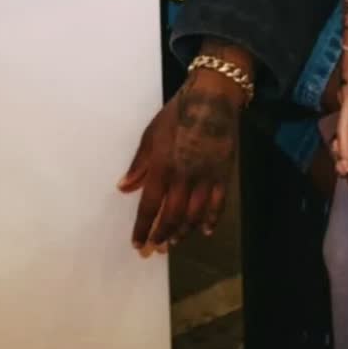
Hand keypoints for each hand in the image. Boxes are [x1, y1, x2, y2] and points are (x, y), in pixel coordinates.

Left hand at [116, 61, 244, 252]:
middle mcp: (184, 176)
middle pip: (172, 215)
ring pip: (194, 214)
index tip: (137, 244)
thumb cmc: (176, 114)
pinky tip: (205, 231)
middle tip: (154, 250)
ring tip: (174, 242)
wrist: (212, 98)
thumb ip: (139, 163)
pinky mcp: (223, 174)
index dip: (143, 227)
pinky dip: (211, 220)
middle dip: (161, 235)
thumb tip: (123, 188)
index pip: (150, 205)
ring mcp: (206, 177)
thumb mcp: (150, 134)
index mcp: (162, 166)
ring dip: (183, 231)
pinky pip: (218, 204)